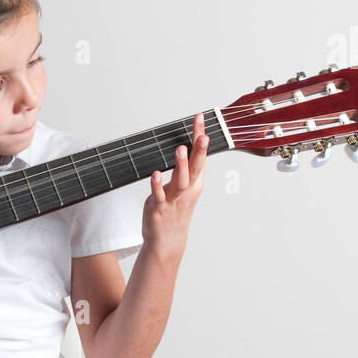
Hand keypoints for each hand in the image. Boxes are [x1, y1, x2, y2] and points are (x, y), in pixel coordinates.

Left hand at [142, 112, 207, 263]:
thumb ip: (185, 167)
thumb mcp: (185, 187)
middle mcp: (187, 189)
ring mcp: (174, 198)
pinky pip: (159, 195)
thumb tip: (184, 144)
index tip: (200, 118)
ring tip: (181, 149)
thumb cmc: (175, 210)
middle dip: (199, 150)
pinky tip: (155, 174)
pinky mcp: (160, 207)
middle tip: (202, 135)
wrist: (168, 240)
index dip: (200, 136)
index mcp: (195, 182)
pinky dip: (157, 185)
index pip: (199, 155)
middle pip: (196, 167)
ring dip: (181, 165)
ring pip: (180, 180)